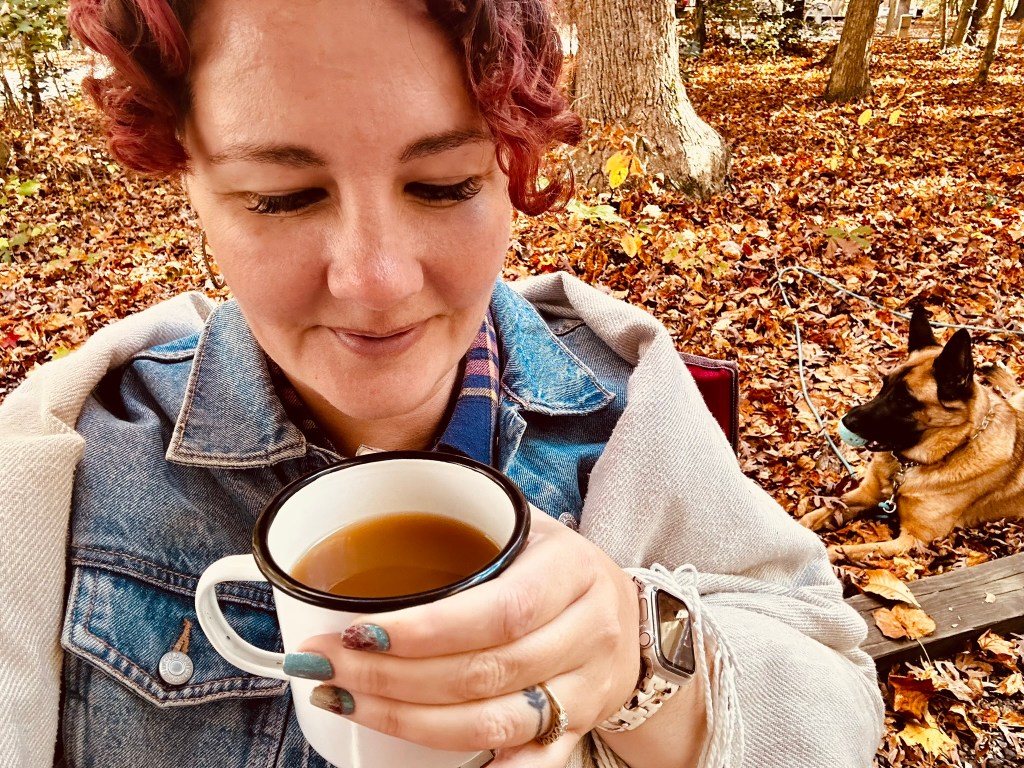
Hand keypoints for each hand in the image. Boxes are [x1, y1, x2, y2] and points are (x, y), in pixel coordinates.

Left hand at [295, 507, 641, 766]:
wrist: (627, 614)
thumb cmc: (555, 564)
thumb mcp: (525, 522)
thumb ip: (456, 499)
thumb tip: (365, 460)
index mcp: (571, 570)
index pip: (499, 610)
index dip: (426, 630)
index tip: (357, 631)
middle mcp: (588, 632)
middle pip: (486, 672)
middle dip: (394, 678)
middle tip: (328, 665)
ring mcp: (586, 688)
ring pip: (495, 722)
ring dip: (410, 722)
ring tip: (346, 700)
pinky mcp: (579, 728)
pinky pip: (534, 764)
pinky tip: (421, 758)